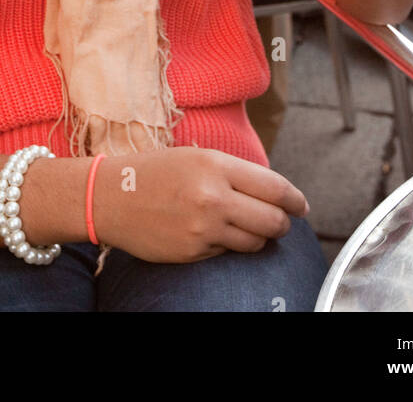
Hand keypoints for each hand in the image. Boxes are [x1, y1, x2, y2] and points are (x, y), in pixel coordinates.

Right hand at [94, 146, 308, 263]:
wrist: (110, 196)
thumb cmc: (156, 171)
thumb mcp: (197, 158)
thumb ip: (235, 174)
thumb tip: (274, 194)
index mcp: (216, 165)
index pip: (275, 188)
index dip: (295, 200)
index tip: (302, 206)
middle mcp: (213, 197)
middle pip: (273, 221)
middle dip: (283, 224)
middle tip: (281, 222)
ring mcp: (203, 229)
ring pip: (255, 242)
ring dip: (259, 238)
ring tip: (248, 228)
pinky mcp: (193, 253)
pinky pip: (227, 254)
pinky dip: (229, 245)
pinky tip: (214, 233)